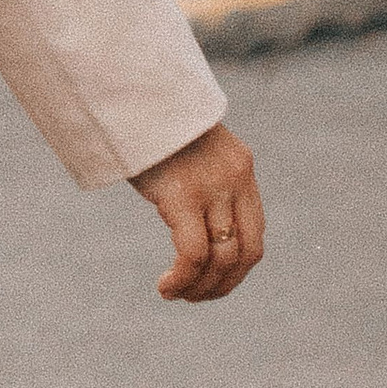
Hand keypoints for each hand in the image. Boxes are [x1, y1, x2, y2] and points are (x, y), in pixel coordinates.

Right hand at [131, 119, 262, 303]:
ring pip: (221, 259)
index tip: (211, 282)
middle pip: (245, 253)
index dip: (237, 269)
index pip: (255, 235)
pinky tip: (165, 287)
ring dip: (199, 288)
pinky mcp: (183, 195)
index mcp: (241, 168)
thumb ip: (200, 176)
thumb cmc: (150, 120)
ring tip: (175, 294)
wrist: (132, 90)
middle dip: (222, 285)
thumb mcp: (187, 147)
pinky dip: (183, 279)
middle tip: (194, 297)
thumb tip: (191, 212)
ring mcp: (212, 187)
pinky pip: (192, 253)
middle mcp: (235, 179)